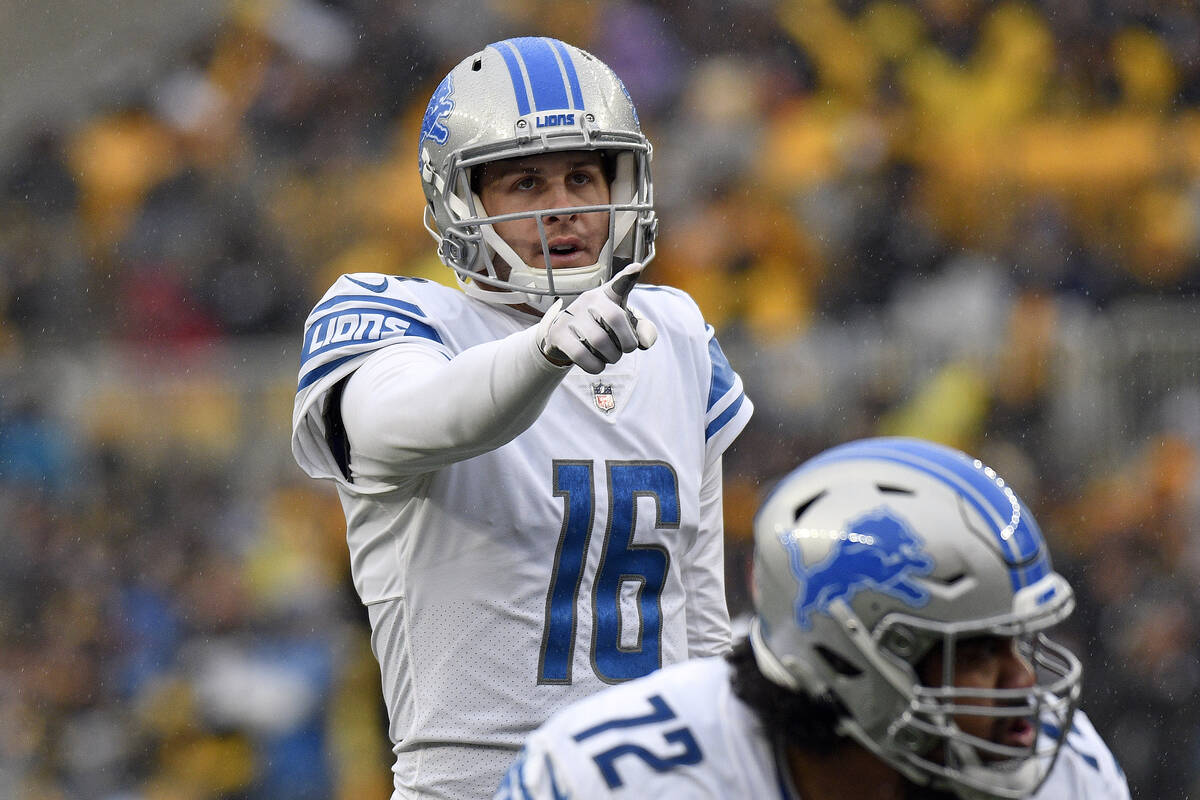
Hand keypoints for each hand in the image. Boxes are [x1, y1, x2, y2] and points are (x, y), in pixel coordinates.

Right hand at [536, 262, 657, 373]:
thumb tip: (644, 342)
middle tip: (624, 350)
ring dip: (611, 357)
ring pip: (599, 341)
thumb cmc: (602, 330)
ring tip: (609, 356)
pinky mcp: (558, 334)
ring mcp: (571, 315)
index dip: (628, 277)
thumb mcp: (626, 327)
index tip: (637, 268)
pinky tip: (596, 363)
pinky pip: (582, 355)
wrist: (566, 339)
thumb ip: (644, 332)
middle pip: (616, 319)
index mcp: (607, 295)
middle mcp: (589, 300)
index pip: (619, 284)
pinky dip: (595, 365)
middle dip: (627, 343)